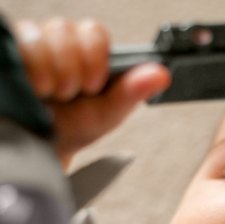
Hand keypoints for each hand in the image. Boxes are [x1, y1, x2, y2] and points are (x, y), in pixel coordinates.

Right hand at [14, 18, 170, 166]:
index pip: (94, 32)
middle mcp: (61, 44)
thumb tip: (163, 74)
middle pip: (65, 29)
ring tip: (51, 93)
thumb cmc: (77, 127)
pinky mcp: (12, 51)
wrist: (42, 146)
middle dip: (70, 66)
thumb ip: (132, 92)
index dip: (94, 55)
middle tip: (71, 93)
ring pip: (39, 33)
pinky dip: (28, 65)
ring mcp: (34, 46)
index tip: (94, 85)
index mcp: (89, 55)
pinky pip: (18, 40)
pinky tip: (33, 86)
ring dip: (48, 68)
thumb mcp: (107, 113)